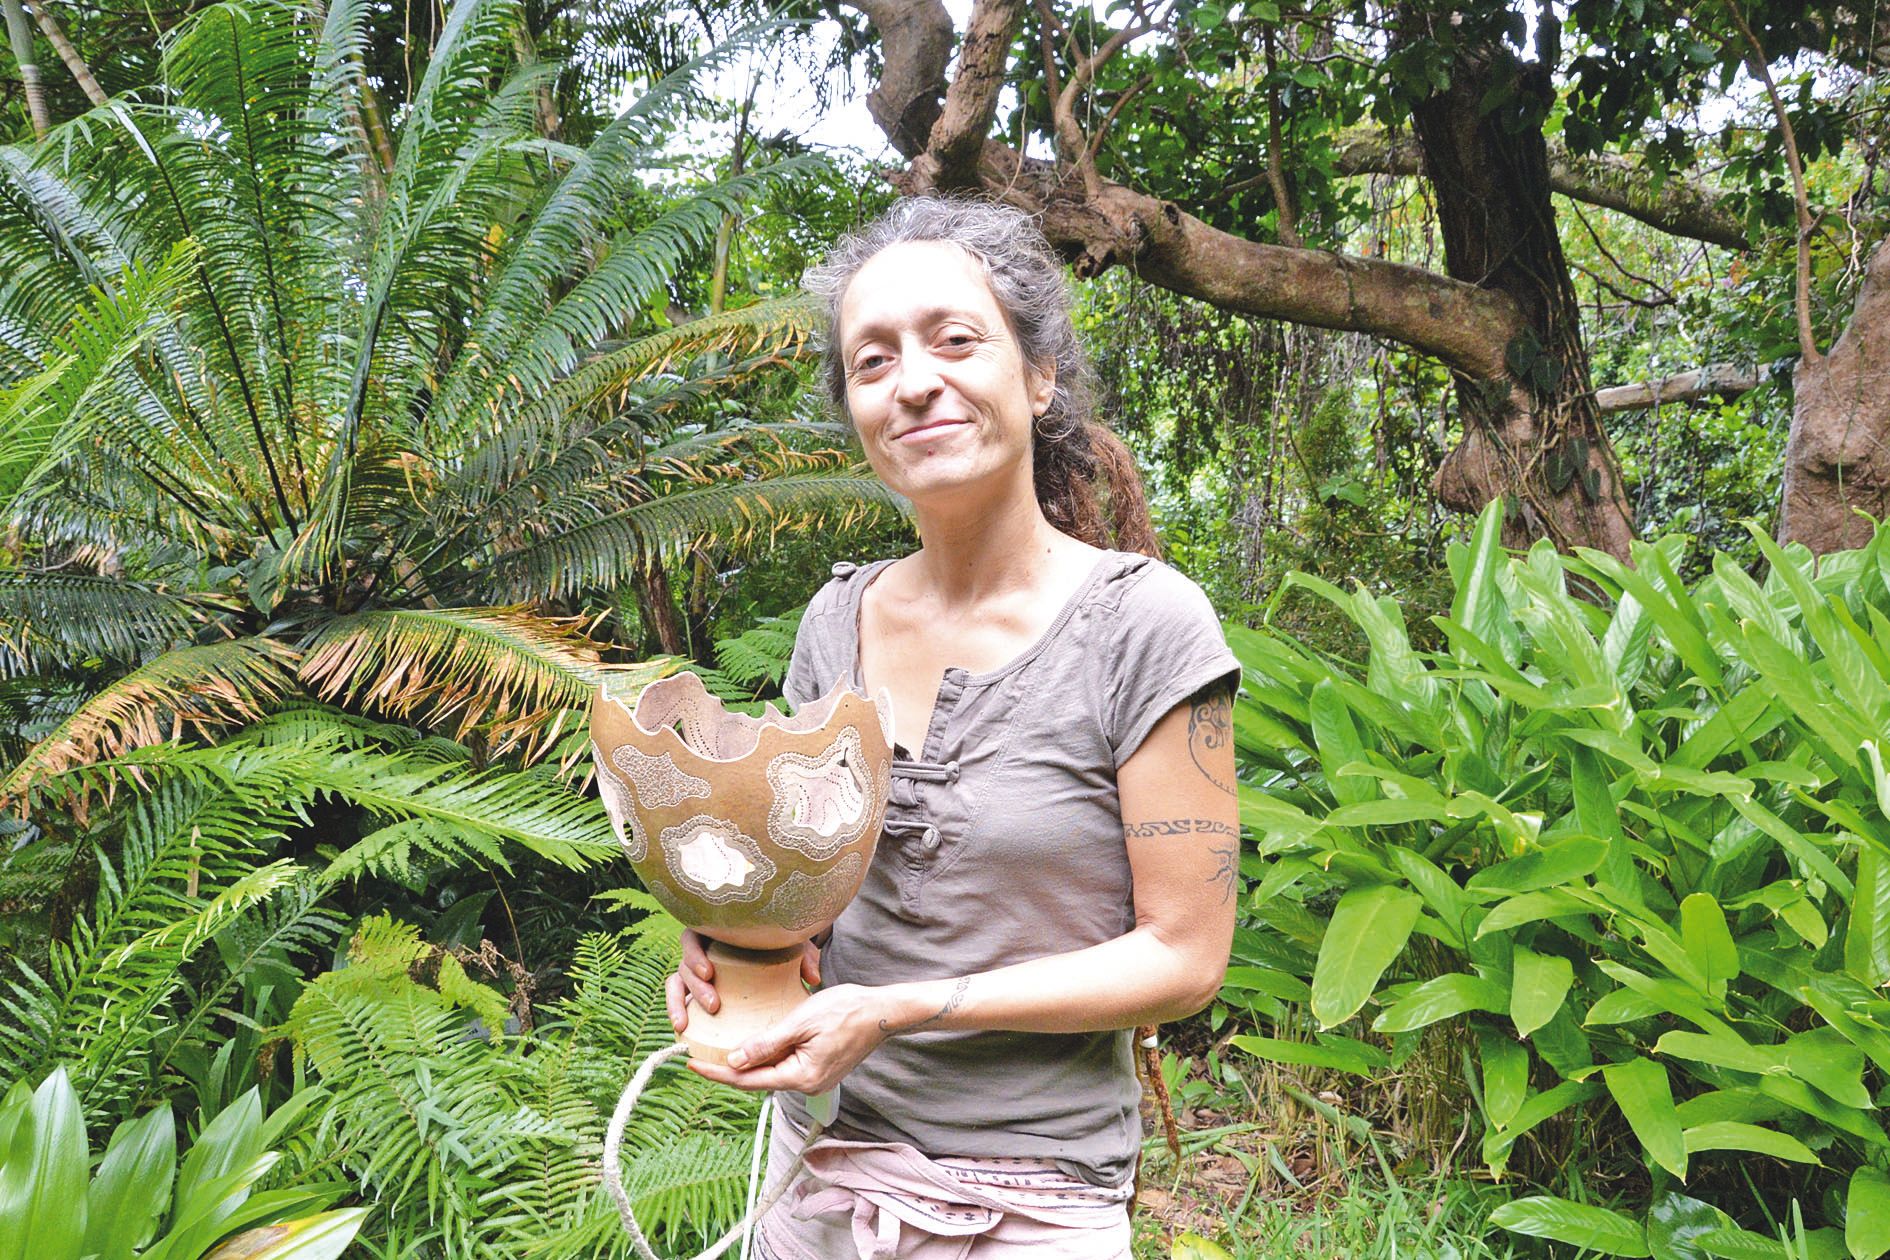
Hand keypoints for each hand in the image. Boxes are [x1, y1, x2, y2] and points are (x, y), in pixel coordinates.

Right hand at [664, 929, 821, 1034]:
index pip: (693, 937)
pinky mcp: (694, 989)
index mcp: (716, 932)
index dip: (696, 954)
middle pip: (684, 964)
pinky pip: (678, 999)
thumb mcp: (792, 945)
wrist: (774, 954)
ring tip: (685, 1025)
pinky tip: (682, 1031)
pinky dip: (677, 1012)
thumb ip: (803, 956)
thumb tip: (813, 978)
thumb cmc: (778, 945)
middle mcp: (700, 950)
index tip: (710, 972)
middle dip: (695, 986)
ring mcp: (694, 971)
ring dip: (677, 1003)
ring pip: (676, 983)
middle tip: (714, 1004)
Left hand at [687, 983, 890, 1094]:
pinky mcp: (821, 1071)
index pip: (748, 1080)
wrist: (882, 1011)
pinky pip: (787, 1067)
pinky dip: (769, 1058)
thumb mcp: (800, 1022)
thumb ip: (766, 1044)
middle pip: (759, 1081)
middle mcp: (807, 1086)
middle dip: (730, 1070)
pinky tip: (757, 1046)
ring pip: (773, 1074)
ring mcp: (816, 1081)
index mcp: (800, 1077)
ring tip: (723, 1051)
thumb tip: (733, 1062)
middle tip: (701, 1057)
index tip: (692, 1066)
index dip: (718, 1074)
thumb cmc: (846, 1010)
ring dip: (750, 1064)